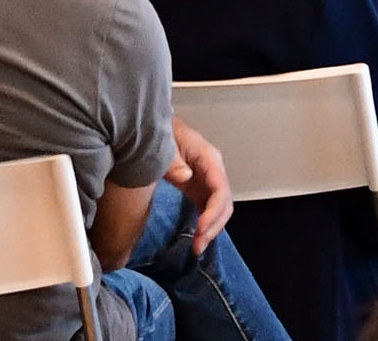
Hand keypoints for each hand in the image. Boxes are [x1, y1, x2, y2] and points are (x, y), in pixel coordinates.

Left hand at [166, 119, 235, 251]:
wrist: (153, 128)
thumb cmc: (160, 134)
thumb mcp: (165, 144)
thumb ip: (174, 159)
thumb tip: (187, 176)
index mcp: (209, 159)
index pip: (220, 189)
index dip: (213, 212)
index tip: (199, 230)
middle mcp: (214, 171)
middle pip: (225, 203)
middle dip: (214, 226)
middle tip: (197, 246)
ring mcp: (207, 180)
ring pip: (219, 208)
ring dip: (211, 229)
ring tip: (197, 248)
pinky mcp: (198, 187)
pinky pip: (208, 208)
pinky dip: (205, 225)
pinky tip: (196, 238)